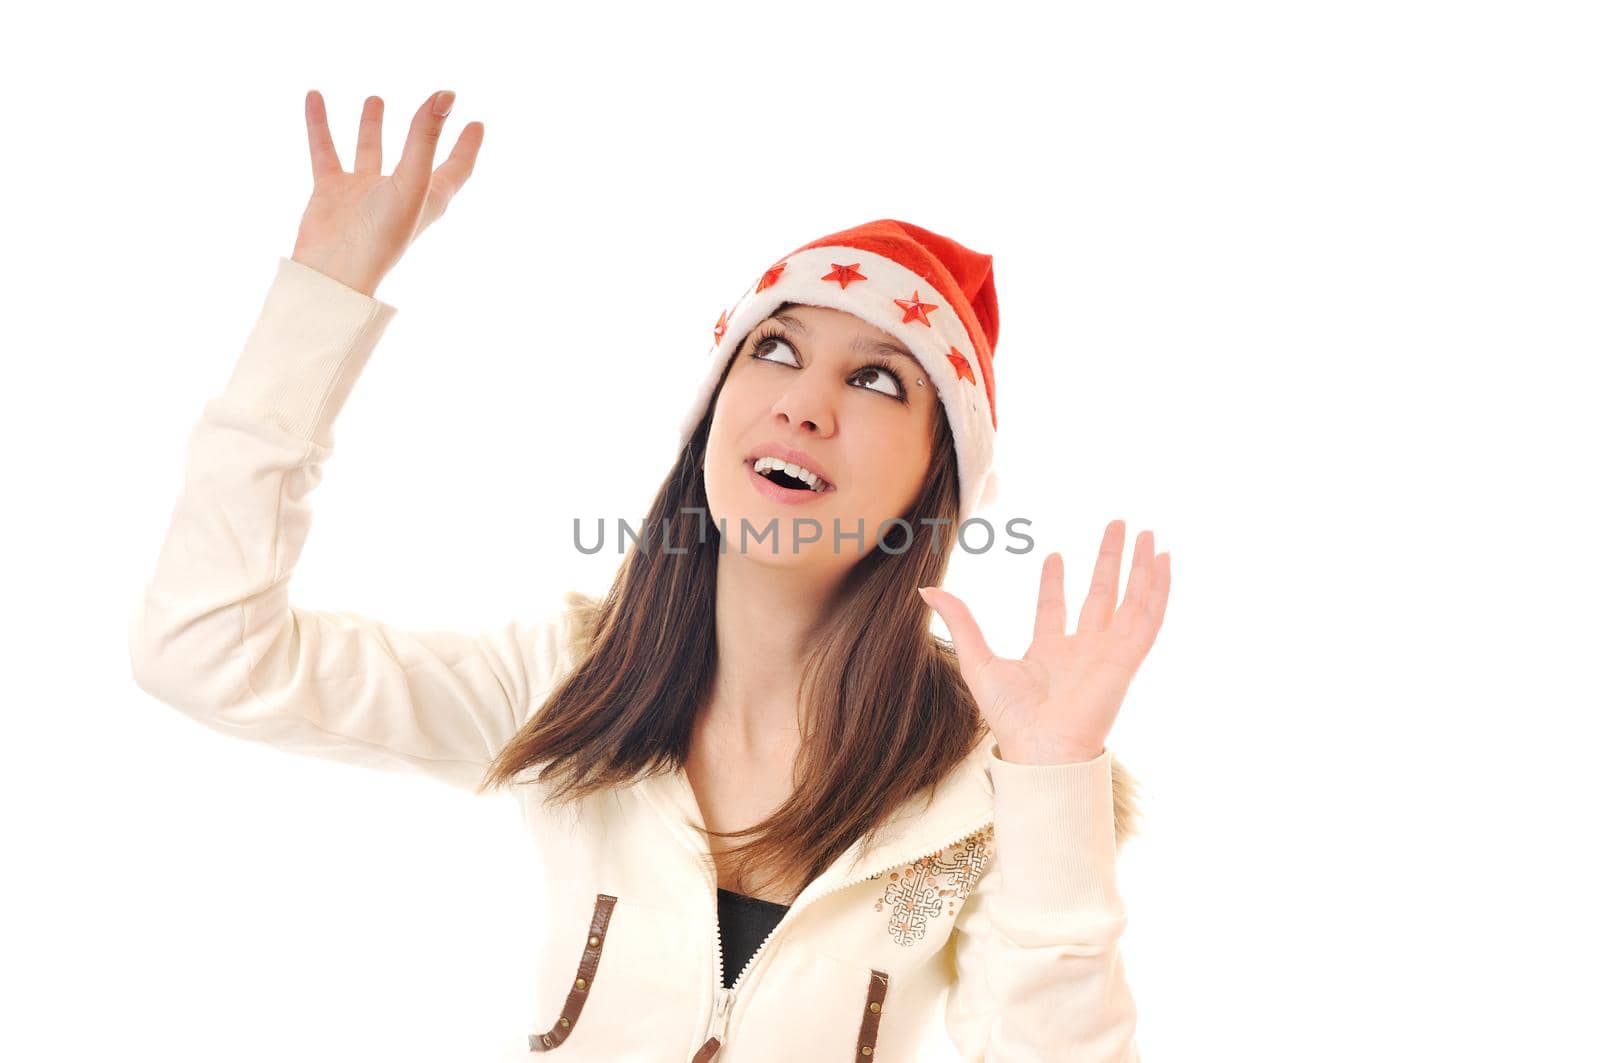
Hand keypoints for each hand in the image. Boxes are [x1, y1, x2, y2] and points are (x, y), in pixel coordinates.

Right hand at [290, 89, 483, 296]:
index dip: (467, 147)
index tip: (477, 123)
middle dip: (423, 133)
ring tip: (375, 98)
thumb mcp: (411, 181)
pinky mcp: (333, 191)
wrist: (335, 269)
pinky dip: (320, 124)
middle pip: (416, 157)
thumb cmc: (382, 234)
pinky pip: (325, 150)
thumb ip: (425, 138)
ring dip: (372, 126)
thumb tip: (446, 95)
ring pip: (370, 150)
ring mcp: (365, 192)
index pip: (456, 169)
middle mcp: (399, 194)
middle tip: (431, 106)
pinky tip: (315, 96)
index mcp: (428, 198)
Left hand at [918, 520, 1170, 764]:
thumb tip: (927, 590)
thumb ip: (961, 622)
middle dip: (1109, 561)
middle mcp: (1082, 651)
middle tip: (1118, 526)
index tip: (1054, 556)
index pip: (1056, 610)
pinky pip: (1148, 617)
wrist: (1043, 748)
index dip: (1055, 582)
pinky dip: (1158, 588)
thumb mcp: (978, 660)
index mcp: (1049, 654)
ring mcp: (1108, 652)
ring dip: (1139, 567)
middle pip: (1100, 595)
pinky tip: (1163, 560)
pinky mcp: (1127, 657)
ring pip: (1130, 600)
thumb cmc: (1011, 718)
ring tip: (1146, 533)